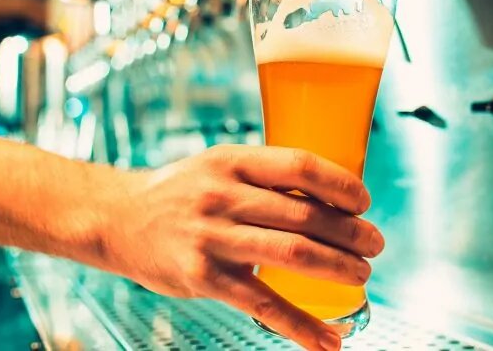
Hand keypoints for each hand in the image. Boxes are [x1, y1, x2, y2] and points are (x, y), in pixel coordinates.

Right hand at [100, 145, 384, 350]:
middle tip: (375, 244)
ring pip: (294, 255)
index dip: (342, 185)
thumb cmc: (181, 190)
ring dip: (339, 268)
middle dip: (352, 233)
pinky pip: (264, 305)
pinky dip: (302, 326)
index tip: (364, 201)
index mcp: (233, 160)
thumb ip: (265, 178)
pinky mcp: (203, 277)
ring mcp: (213, 237)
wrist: (117, 217)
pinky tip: (329, 339)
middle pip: (305, 215)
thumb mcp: (218, 165)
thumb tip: (330, 198)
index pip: (301, 166)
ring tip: (362, 275)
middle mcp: (223, 194)